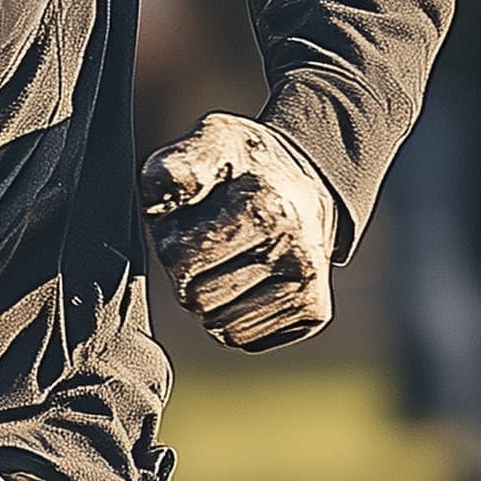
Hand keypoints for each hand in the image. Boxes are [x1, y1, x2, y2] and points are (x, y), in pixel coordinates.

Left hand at [139, 111, 339, 350]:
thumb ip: (179, 162)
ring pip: (220, 327)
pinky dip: (234, 318)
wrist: (308, 179)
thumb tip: (166, 184)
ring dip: (210, 300)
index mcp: (266, 207)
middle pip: (197, 298)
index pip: (180, 257)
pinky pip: (244, 339)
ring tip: (227, 262)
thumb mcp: (214, 141)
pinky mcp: (314, 312)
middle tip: (208, 245)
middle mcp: (296, 250)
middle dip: (189, 275)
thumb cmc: (246, 164)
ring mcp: (309, 285)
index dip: (172, 240)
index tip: (190, 221)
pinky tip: (247, 283)